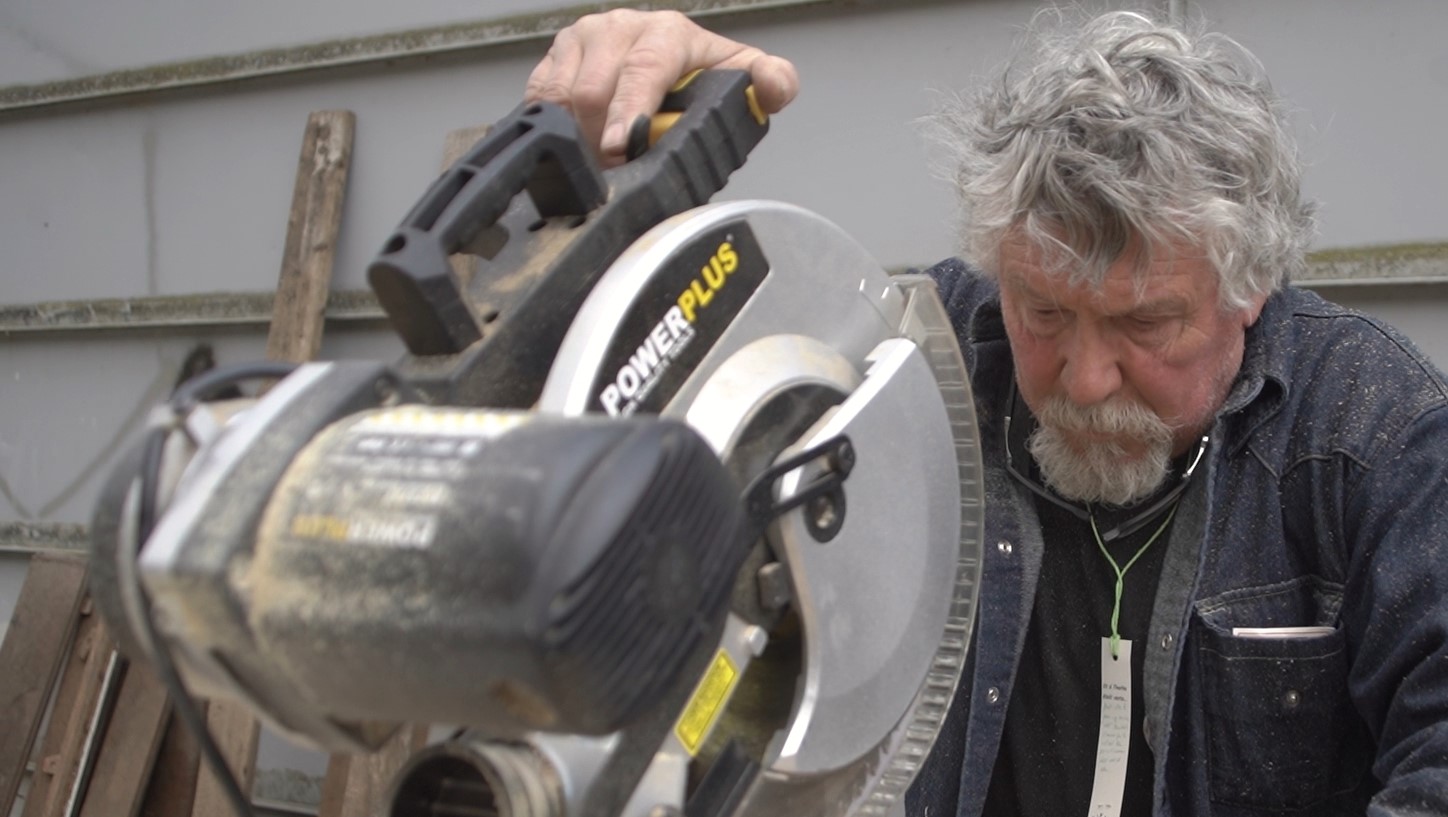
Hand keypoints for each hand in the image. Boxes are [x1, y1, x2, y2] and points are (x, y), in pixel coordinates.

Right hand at [526, 9, 798, 164]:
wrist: (665, 69)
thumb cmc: (699, 79)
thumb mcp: (740, 80)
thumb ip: (772, 83)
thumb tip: (774, 85)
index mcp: (667, 33)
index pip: (643, 69)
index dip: (629, 110)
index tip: (619, 145)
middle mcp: (622, 28)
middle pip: (594, 86)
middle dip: (599, 134)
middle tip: (612, 167)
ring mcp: (584, 39)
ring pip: (561, 93)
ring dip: (576, 134)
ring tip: (599, 155)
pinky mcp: (555, 56)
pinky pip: (539, 96)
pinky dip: (553, 126)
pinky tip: (576, 139)